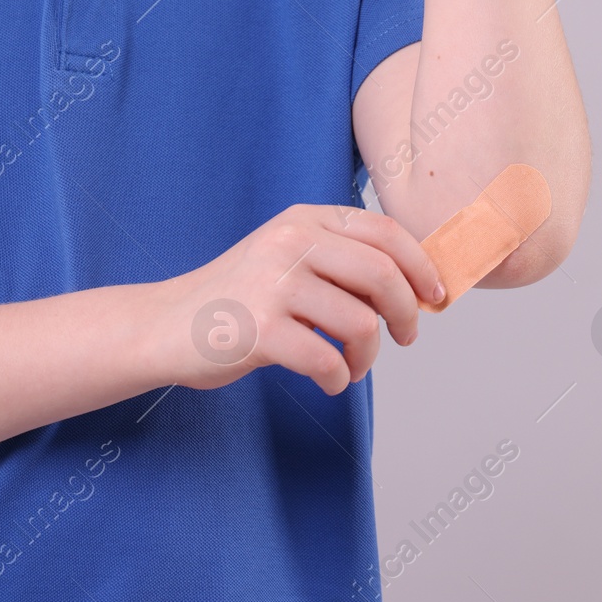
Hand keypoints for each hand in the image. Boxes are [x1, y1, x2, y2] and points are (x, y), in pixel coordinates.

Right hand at [165, 205, 443, 395]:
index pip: (385, 232)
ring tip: (352, 366)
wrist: (164, 328)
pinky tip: (328, 381)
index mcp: (304, 220)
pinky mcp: (259, 329)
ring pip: (361, 322)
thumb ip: (340, 259)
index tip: (436, 297)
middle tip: (406, 337)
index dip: (422, 266)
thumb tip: (417, 283)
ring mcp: (272, 284)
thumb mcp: (288, 258)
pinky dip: (338, 379)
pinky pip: (328, 359)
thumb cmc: (239, 300)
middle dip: (407, 313)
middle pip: (384, 274)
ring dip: (368, 356)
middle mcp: (290, 242)